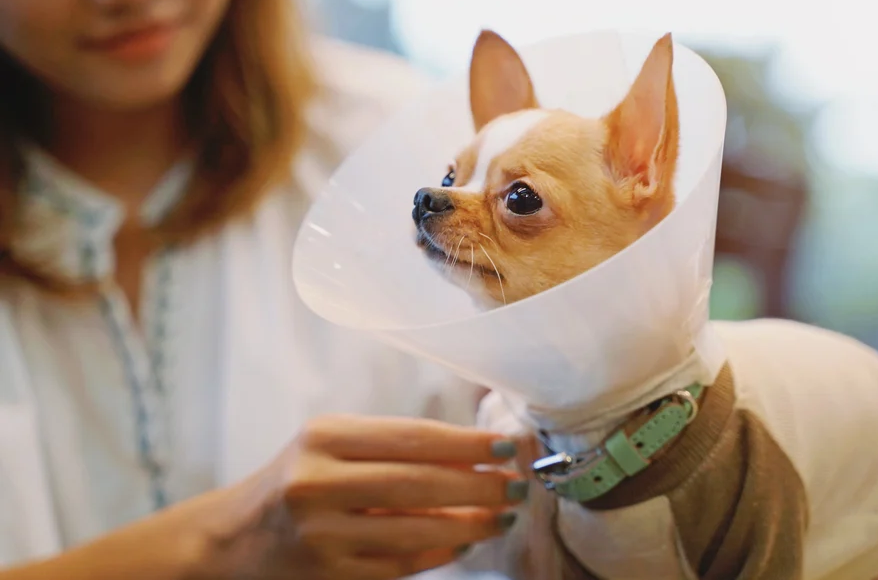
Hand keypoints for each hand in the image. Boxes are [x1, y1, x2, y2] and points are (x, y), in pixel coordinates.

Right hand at [201, 415, 526, 579]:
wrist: (234, 537)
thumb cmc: (297, 478)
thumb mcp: (334, 445)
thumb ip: (395, 445)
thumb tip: (475, 451)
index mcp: (324, 437)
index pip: (413, 437)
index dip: (469, 442)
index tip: (509, 446)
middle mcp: (318, 482)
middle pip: (420, 483)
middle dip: (480, 485)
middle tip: (516, 486)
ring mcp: (323, 534)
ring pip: (416, 530)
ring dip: (470, 524)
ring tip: (501, 516)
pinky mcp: (329, 574)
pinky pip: (400, 564)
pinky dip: (439, 553)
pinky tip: (464, 542)